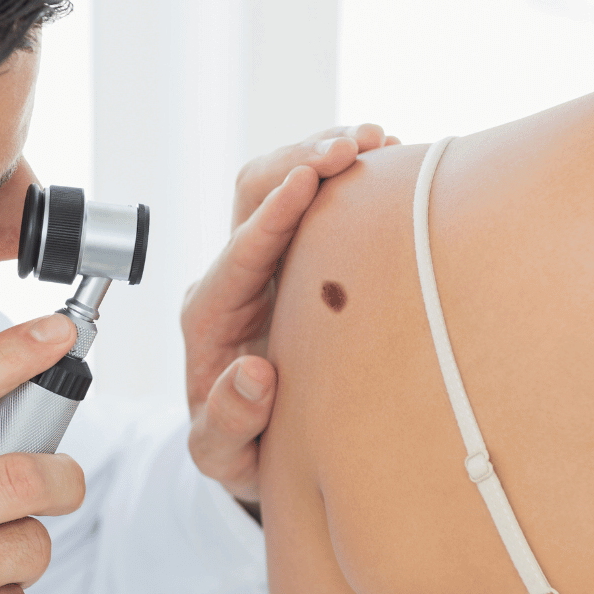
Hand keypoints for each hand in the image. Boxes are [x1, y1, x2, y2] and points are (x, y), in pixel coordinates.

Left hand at [182, 123, 398, 503]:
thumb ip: (228, 422)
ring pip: (280, 185)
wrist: (252, 442)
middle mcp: (232, 279)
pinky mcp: (292, 260)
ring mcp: (262, 264)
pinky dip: (345, 177)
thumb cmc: (236, 447)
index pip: (238, 254)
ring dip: (323, 155)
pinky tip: (384, 163)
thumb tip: (254, 374)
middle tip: (353, 145)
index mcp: (210, 317)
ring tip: (377, 140)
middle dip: (300, 160)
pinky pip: (314, 204)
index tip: (306, 179)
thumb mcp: (222, 453)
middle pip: (252, 195)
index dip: (273, 215)